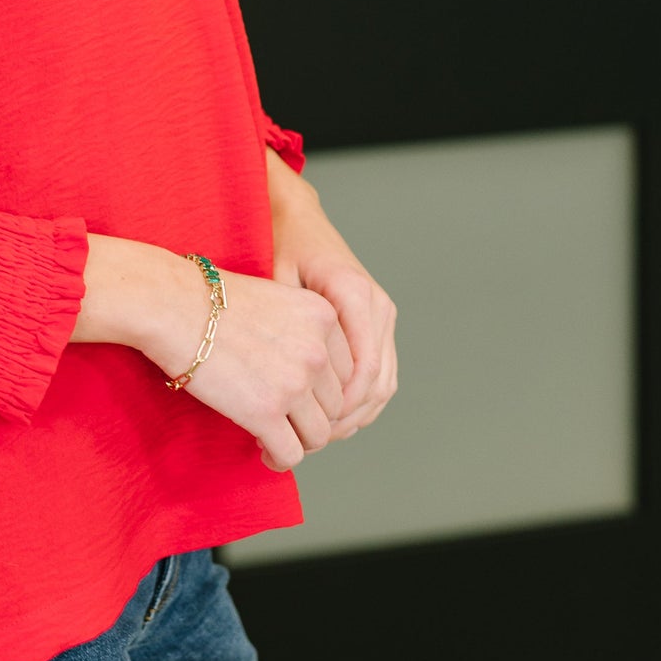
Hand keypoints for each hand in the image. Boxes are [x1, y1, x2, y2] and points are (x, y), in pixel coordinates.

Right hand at [173, 265, 355, 472]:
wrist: (173, 305)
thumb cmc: (211, 300)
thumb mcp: (275, 300)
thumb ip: (301, 331)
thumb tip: (309, 374)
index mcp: (324, 317)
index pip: (347, 371)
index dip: (324, 390)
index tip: (302, 398)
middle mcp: (317, 351)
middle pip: (336, 405)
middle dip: (312, 417)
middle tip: (287, 422)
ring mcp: (294, 383)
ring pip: (318, 434)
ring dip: (299, 441)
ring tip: (277, 440)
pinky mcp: (266, 412)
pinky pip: (291, 453)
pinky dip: (280, 459)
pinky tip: (265, 454)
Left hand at [266, 150, 397, 442]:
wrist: (299, 219)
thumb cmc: (281, 246)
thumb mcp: (276, 281)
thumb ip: (286, 327)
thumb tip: (282, 387)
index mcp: (355, 295)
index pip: (364, 369)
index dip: (342, 408)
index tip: (312, 430)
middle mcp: (377, 306)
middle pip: (378, 382)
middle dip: (348, 419)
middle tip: (312, 441)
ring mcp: (383, 314)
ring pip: (384, 383)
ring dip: (358, 415)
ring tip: (321, 436)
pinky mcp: (378, 322)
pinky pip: (382, 372)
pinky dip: (364, 400)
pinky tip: (335, 417)